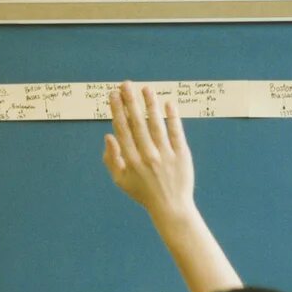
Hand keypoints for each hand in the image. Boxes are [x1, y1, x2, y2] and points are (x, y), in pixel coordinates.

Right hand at [104, 82, 194, 219]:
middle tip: (126, 84)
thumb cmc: (143, 193)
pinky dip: (173, 118)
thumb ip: (111, 159)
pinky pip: (177, 133)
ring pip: (157, 125)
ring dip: (151, 105)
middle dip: (130, 102)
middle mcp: (147, 155)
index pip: (122, 129)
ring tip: (146, 89)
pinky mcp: (182, 155)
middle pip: (137, 123)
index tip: (113, 95)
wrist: (171, 207)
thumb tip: (108, 135)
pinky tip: (169, 104)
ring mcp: (166, 155)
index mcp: (131, 160)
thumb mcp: (120, 180)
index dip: (117, 110)